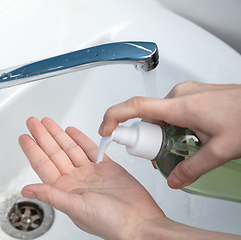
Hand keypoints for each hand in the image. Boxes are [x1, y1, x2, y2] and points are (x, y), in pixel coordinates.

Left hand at [19, 117, 164, 239]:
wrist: (139, 222)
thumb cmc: (110, 222)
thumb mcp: (75, 207)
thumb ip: (51, 195)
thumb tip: (26, 190)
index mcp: (65, 190)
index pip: (43, 165)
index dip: (32, 150)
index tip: (24, 137)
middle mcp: (76, 180)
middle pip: (55, 153)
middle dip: (43, 136)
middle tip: (33, 122)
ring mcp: (91, 172)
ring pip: (70, 148)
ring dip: (59, 135)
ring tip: (48, 122)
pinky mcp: (107, 167)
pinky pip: (90, 149)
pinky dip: (81, 139)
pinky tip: (72, 131)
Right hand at [98, 81, 240, 188]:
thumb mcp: (220, 150)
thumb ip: (193, 168)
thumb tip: (174, 180)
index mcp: (181, 106)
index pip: (135, 106)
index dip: (114, 117)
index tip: (105, 129)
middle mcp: (179, 94)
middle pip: (147, 116)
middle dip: (148, 137)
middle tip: (164, 154)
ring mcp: (185, 92)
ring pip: (159, 114)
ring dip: (162, 131)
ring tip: (184, 144)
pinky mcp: (190, 94)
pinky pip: (169, 109)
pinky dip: (170, 124)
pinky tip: (188, 134)